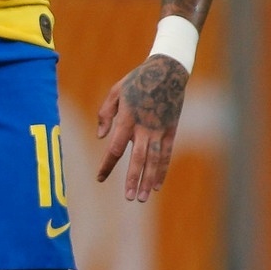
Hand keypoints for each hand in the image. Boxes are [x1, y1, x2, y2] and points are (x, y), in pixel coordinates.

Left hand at [96, 55, 187, 201]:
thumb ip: (104, 114)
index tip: (99, 178)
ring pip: (154, 160)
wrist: (168, 72)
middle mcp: (144, 128)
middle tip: (128, 198)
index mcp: (128, 119)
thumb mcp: (115, 92)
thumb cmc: (137, 81)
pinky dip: (162, 170)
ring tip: (141, 197)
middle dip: (132, 179)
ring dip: (147, 179)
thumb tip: (101, 137)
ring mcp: (160, 130)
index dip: (107, 165)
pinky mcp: (171, 130)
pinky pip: (166, 154)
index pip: (116, 148)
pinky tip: (156, 185)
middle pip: (138, 158)